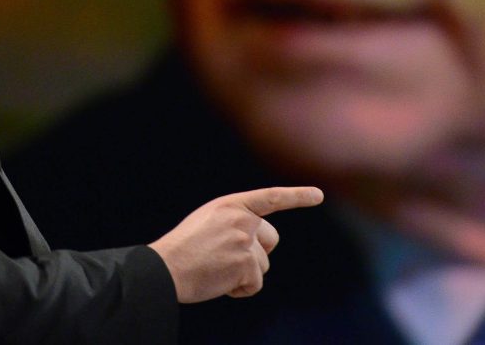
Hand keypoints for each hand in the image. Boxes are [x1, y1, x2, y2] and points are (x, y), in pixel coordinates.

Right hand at [148, 186, 323, 302]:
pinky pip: (255, 284)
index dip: (297, 196)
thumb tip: (261, 244)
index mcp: (231, 204)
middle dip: (258, 253)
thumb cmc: (183, 248)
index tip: (318, 195)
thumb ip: (235, 222)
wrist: (166, 267)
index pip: (271, 197)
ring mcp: (245, 241)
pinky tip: (219, 283)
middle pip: (271, 240)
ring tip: (216, 270)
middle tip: (228, 259)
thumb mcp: (210, 221)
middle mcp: (242, 219)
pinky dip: (240, 289)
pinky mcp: (246, 264)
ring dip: (245, 274)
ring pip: (263, 265)